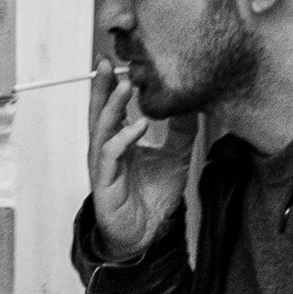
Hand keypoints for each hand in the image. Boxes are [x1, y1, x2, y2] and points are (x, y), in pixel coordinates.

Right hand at [88, 62, 188, 264]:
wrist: (148, 234)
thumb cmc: (155, 195)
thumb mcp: (177, 155)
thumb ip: (182, 130)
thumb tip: (193, 103)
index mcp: (119, 141)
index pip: (112, 107)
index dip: (111, 85)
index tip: (118, 59)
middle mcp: (107, 150)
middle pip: (99, 112)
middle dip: (101, 86)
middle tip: (106, 61)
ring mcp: (103, 166)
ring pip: (101, 129)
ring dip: (112, 106)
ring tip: (125, 86)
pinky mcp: (105, 183)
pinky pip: (110, 155)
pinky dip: (123, 137)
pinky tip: (138, 125)